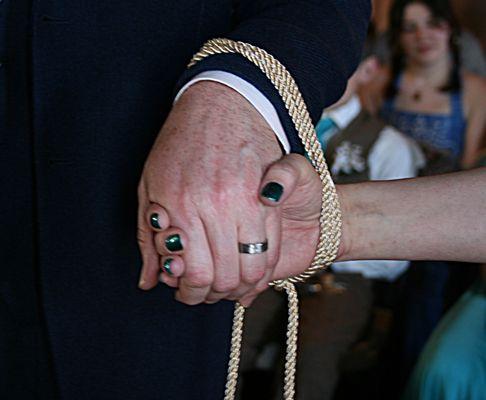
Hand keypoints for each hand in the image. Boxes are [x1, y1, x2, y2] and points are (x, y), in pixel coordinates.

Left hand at [137, 81, 282, 304]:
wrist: (221, 104)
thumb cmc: (179, 145)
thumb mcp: (150, 187)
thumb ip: (149, 238)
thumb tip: (149, 282)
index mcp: (179, 207)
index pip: (193, 273)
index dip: (192, 293)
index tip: (188, 293)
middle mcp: (214, 207)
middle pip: (224, 277)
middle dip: (215, 295)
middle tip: (208, 293)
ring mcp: (245, 201)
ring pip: (252, 267)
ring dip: (242, 285)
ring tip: (231, 284)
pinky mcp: (268, 196)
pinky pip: (271, 246)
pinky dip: (263, 267)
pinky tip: (251, 268)